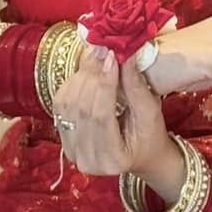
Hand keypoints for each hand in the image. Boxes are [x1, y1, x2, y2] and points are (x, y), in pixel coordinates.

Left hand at [51, 47, 184, 198]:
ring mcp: (71, 151)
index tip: (112, 57)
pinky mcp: (64, 139)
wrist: (142, 155)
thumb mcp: (150, 115)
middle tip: (103, 50)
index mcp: (113, 160)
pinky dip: (71, 83)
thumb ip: (136, 88)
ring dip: (80, 76)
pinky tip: (86, 71)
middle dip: (91, 76)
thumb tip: (125, 55)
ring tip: (96, 57)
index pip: (101, 117)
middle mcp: (87, 160)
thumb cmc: (151, 137)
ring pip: (67, 105)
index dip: (104, 84)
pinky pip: (60, 106)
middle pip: (81, 109)